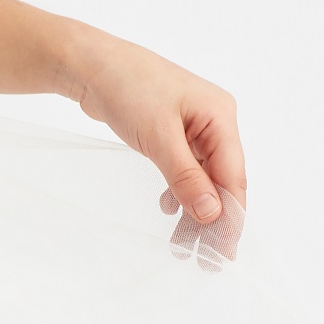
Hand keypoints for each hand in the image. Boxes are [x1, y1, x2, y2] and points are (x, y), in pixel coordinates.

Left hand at [68, 32, 247, 251]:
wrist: (89, 64)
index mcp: (220, 117)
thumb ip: (186, 176)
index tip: (224, 251)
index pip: (233, 176)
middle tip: (204, 258)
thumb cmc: (126, 87)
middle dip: (212, 219)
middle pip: (221, 180)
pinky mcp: (173, 132)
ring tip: (180, 244)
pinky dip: (178, 191)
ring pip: (202, 178)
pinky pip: (184, 169)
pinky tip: (167, 208)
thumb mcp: (158, 136)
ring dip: (193, 209)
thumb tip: (212, 213)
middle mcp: (213, 122)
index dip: (231, 216)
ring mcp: (194, 127)